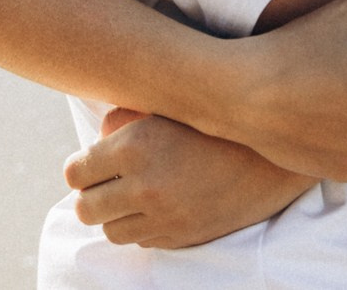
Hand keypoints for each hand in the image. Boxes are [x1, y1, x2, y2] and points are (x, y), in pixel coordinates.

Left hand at [64, 110, 312, 247]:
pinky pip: (141, 240)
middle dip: (91, 194)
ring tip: (133, 193)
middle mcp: (145, 186)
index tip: (91, 161)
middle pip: (85, 208)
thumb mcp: (168, 105)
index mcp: (136, 146)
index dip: (81, 166)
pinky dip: (143, 225)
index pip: (75, 172)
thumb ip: (123, 119)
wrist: (271, 156)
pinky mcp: (181, 238)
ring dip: (115, 213)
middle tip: (106, 180)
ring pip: (110, 230)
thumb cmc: (218, 123)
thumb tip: (97, 138)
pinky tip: (160, 204)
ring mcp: (164, 218)